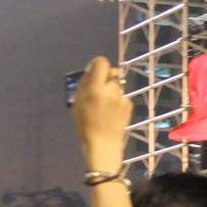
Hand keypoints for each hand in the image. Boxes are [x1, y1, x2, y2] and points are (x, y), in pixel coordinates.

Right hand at [72, 56, 131, 171]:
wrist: (103, 144)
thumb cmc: (85, 125)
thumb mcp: (77, 103)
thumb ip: (84, 85)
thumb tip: (91, 71)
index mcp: (96, 89)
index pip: (102, 63)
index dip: (97, 64)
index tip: (94, 72)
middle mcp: (111, 90)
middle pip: (112, 71)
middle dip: (106, 77)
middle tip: (100, 88)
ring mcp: (122, 97)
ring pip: (118, 84)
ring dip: (112, 89)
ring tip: (105, 104)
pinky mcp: (129, 104)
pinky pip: (122, 95)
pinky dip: (117, 100)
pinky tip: (112, 112)